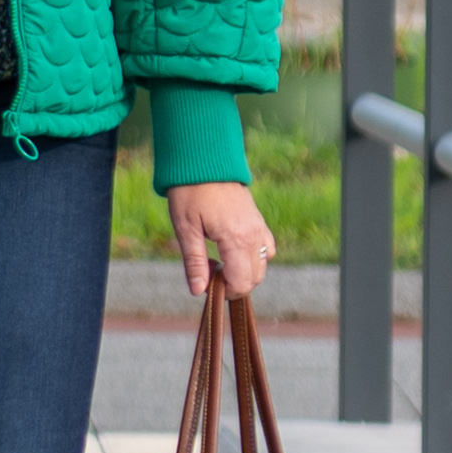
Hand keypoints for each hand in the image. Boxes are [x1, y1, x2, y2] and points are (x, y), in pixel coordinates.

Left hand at [168, 180, 274, 301]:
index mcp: (236, 239)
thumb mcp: (185, 229)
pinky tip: (231, 251)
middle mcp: (254, 235)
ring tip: (218, 260)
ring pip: (263, 266)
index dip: (225, 291)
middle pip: (255, 278)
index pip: (242, 282)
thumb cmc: (190, 193)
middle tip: (209, 271)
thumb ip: (194, 262)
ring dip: (244, 272)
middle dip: (234, 284)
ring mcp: (260, 228)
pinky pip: (266, 249)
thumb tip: (198, 291)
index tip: (207, 284)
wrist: (205, 161)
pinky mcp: (259, 221)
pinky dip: (253, 258)